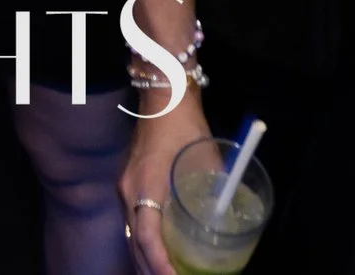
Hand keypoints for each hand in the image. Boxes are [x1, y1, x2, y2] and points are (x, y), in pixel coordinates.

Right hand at [121, 90, 208, 274]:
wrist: (163, 96)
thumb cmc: (186, 126)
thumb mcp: (206, 159)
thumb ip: (215, 190)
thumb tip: (229, 220)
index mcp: (145, 185)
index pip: (147, 237)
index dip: (161, 264)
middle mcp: (128, 191)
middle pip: (134, 244)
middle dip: (152, 271)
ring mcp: (124, 187)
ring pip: (131, 236)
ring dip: (147, 260)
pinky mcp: (127, 183)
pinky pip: (133, 222)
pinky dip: (145, 243)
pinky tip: (159, 253)